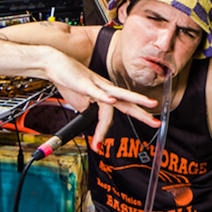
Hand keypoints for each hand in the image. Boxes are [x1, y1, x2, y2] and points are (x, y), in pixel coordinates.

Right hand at [44, 49, 159, 146]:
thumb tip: (97, 123)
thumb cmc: (70, 82)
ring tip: (149, 106)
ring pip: (118, 95)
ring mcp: (97, 86)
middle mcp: (106, 90)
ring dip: (134, 101)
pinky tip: (111, 101)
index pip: (117, 114)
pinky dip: (104, 97)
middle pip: (128, 103)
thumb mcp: (81, 103)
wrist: (54, 64)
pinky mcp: (85, 83)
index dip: (110, 130)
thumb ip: (91, 112)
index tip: (100, 147)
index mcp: (107, 95)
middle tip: (157, 124)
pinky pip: (96, 91)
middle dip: (143, 113)